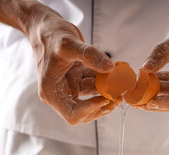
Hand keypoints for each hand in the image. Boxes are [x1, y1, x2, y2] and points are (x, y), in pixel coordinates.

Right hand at [0, 0, 119, 124]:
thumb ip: (90, 56)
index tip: (105, 98)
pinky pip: (95, 84)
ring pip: (93, 98)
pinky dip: (107, 80)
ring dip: (108, 93)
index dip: (91, 110)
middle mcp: (61, 93)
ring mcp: (70, 86)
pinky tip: (118, 71)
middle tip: (119, 96)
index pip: (73, 114)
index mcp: (52, 92)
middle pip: (85, 112)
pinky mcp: (78, 79)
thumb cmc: (50, 34)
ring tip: (122, 83)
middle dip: (103, 105)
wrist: (46, 25)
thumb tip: (111, 68)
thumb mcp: (69, 44)